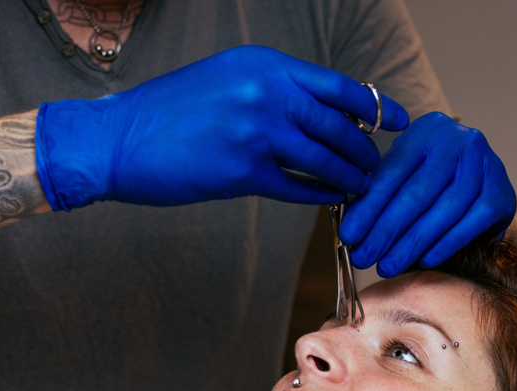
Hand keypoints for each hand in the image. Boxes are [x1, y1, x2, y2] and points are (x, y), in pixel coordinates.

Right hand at [34, 45, 407, 209]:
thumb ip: (271, 91)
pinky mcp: (242, 172)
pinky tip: (331, 199)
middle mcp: (265, 93)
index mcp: (263, 66)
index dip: (374, 105)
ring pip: (323, 158)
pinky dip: (319, 195)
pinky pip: (296, 187)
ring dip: (348, 176)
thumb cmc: (169, 113)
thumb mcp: (225, 81)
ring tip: (362, 186)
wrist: (117, 139)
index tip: (399, 120)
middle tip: (377, 165)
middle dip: (364, 149)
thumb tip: (318, 113)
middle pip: (337, 124)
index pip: (336, 85)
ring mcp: (256, 132)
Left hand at [339, 112, 515, 276]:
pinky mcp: (503, 192)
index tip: (348, 236)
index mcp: (427, 131)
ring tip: (388, 266)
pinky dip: (446, 243)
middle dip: (386, 230)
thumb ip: (378, 195)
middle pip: (418, 192)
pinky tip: (425, 260)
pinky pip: (471, 222)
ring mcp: (487, 165)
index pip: (393, 172)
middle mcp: (461, 141)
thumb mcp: (402, 176)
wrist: (478, 181)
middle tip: (364, 257)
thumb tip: (351, 233)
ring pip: (444, 210)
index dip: (368, 207)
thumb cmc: (429, 181)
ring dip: (413, 243)